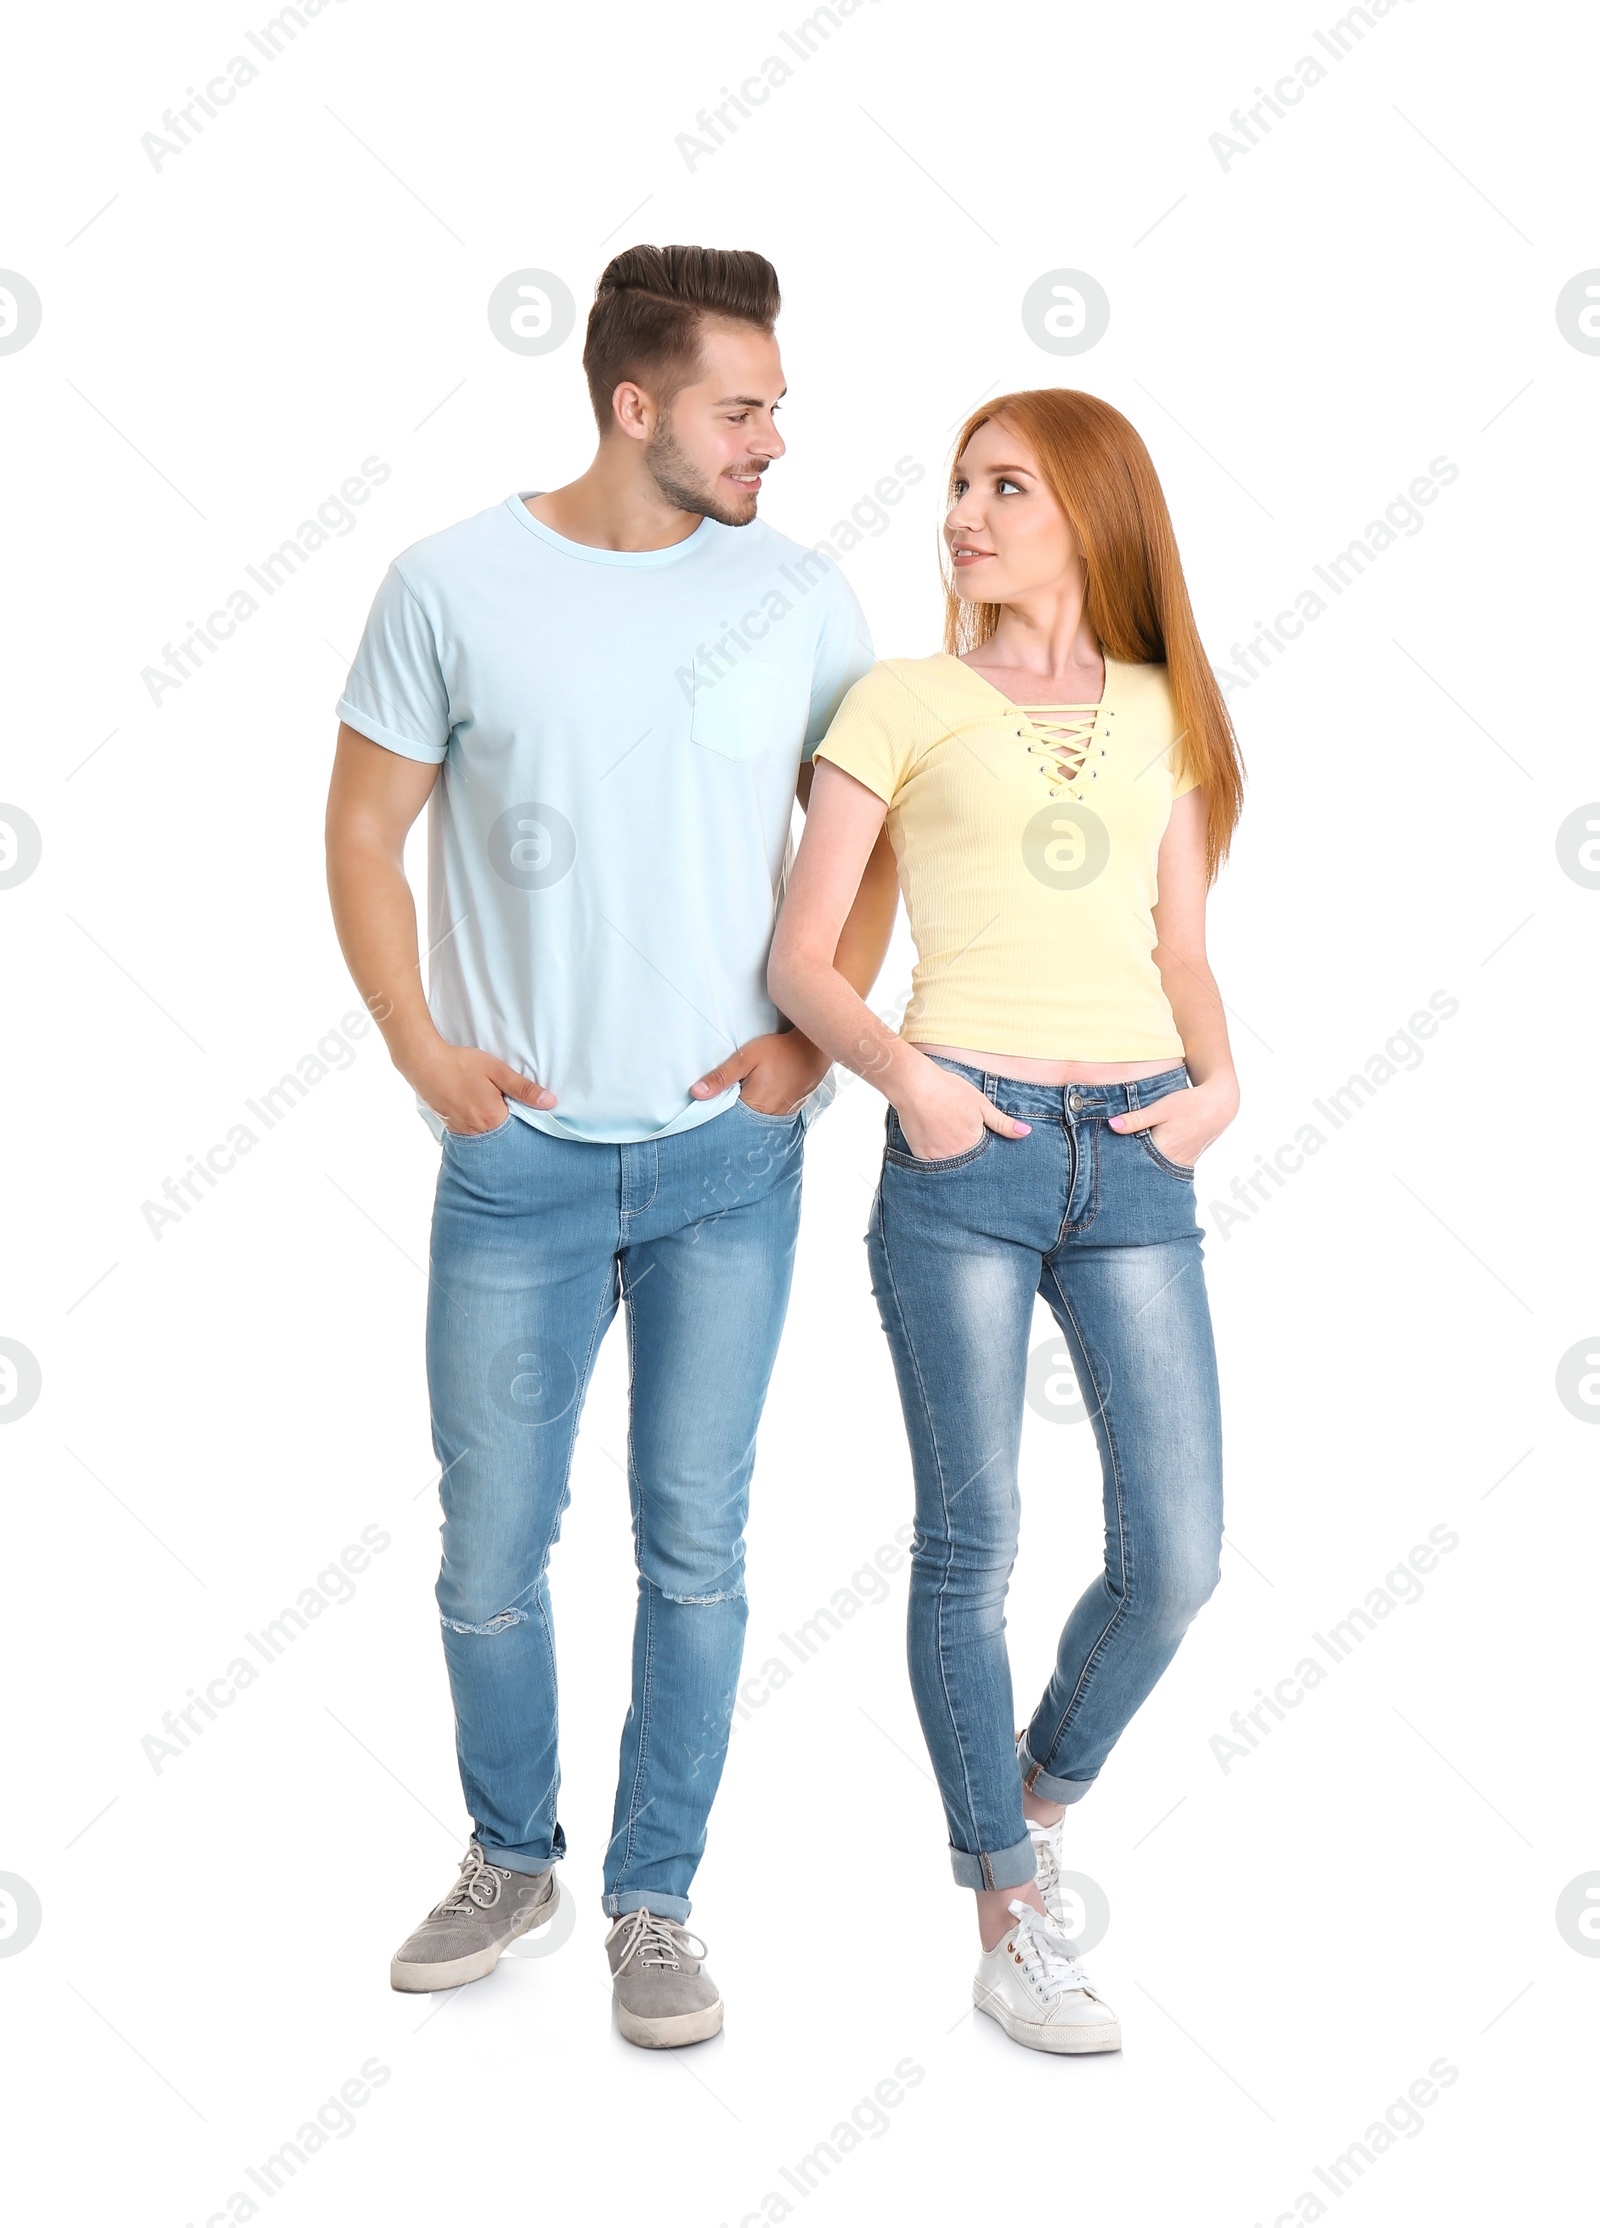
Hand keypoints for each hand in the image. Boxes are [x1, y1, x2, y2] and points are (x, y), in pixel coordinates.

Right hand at [404, 1038, 555, 1134]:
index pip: (519, 1127)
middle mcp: (477, 1130)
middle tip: (502, 1101)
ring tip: (488, 1104)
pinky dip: (476, 1124)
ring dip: (491, 1124)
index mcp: (493, 1118)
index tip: (523, 1106)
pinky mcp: (450, 1127)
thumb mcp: (498, 1071)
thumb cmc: (462, 1064)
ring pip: (485, 1134)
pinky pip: (470, 1133)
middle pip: (502, 1133)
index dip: (524, 1117)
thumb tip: (550, 1102)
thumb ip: (524, 1089)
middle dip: (507, 1121)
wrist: (424, 1062)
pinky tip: (474, 1108)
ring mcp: (462, 1131)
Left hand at [689, 1030, 831, 1115]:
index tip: (699, 1116)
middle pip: (739, 1127)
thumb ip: (721, 1076)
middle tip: (711, 1117)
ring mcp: (780, 1116)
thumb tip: (696, 1093)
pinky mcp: (787, 1112)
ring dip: (741, 1120)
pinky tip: (749, 1108)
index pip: (725, 1122)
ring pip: (753, 1124)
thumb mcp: (746, 1057)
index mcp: (754, 1106)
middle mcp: (768, 1117)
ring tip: (729, 1112)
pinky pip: (766, 1119)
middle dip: (726, 1123)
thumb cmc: (779, 1051)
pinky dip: (755, 1116)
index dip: (712, 1118)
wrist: (813, 1050)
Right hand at [894, 1058, 1030, 1160]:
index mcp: (975, 1143)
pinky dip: (936, 1159)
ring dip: (953, 1160)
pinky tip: (935, 1142)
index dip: (984, 1150)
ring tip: (948, 1139)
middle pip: (969, 1164)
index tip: (979, 1142)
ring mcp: (938, 1159)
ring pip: (951, 1167)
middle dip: (969, 1157)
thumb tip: (1025, 1133)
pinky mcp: (921, 1157)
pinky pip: (932, 1166)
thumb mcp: (981, 1103)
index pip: (987, 1157)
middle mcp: (958, 1156)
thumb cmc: (949, 1091)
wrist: (915, 1086)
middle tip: (959, 1137)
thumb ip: (1002, 1122)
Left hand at [1108, 1075, 1236, 1167]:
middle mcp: (1171, 1162)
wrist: (1219, 1106)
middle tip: (1106, 1169)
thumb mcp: (1161, 1108)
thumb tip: (1111, 1125)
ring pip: (1152, 1170)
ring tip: (1119, 1167)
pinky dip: (1151, 1164)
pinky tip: (1141, 1160)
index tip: (1102, 1163)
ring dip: (1138, 1167)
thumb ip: (1137, 1118)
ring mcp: (1179, 1165)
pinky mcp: (1183, 1162)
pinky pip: (1162, 1167)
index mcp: (1162, 1150)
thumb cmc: (1189, 1104)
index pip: (1133, 1163)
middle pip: (1141, 1170)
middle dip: (1125, 1170)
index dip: (1117, 1163)